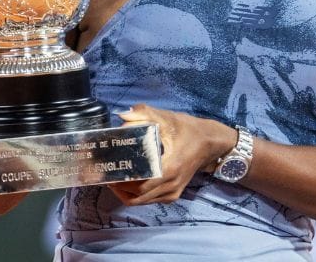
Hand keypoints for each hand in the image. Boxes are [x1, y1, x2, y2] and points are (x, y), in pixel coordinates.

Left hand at [106, 104, 235, 205]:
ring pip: (142, 201)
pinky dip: (135, 195)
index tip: (106, 171)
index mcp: (170, 168)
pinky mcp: (173, 194)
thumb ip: (144, 114)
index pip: (139, 185)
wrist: (211, 143)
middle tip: (103, 173)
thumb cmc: (189, 130)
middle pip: (137, 196)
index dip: (120, 182)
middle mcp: (171, 185)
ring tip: (111, 177)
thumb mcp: (168, 118)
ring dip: (124, 193)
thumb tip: (122, 115)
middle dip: (117, 187)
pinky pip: (149, 200)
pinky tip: (125, 181)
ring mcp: (173, 192)